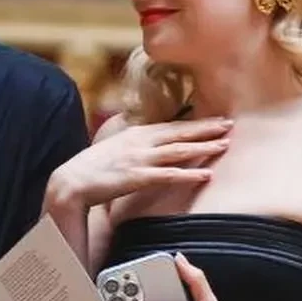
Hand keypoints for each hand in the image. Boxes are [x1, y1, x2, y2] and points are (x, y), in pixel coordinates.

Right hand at [50, 117, 232, 209]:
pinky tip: (206, 175)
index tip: (216, 120)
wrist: (71, 180)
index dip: (196, 123)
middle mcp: (141, 142)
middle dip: (206, 128)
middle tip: (229, 125)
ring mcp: (140, 159)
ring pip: (178, 150)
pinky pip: (168, 175)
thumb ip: (136, 144)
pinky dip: (189, 174)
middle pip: (180, 133)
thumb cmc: (93, 167)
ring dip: (203, 147)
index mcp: (136, 133)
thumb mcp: (116, 148)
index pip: (172, 126)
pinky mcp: (137, 177)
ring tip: (225, 145)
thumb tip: (151, 145)